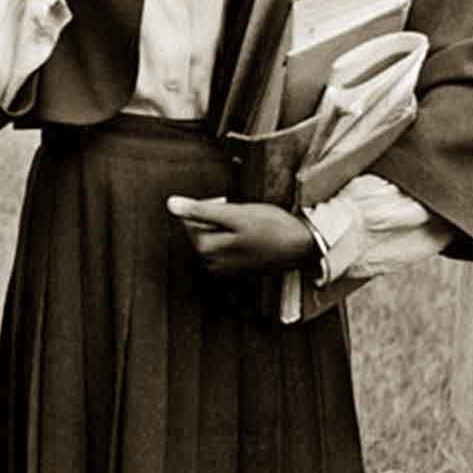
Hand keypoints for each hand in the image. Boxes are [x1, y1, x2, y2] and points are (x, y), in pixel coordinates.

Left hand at [166, 195, 317, 275]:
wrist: (303, 246)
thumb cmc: (271, 227)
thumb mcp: (235, 214)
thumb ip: (200, 210)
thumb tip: (169, 204)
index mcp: (207, 250)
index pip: (189, 219)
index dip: (206, 206)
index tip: (225, 203)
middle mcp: (212, 264)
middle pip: (199, 229)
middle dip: (214, 217)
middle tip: (238, 214)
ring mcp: (225, 268)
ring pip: (213, 236)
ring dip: (224, 226)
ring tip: (246, 225)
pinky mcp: (237, 269)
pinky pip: (225, 246)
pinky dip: (232, 236)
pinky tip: (251, 236)